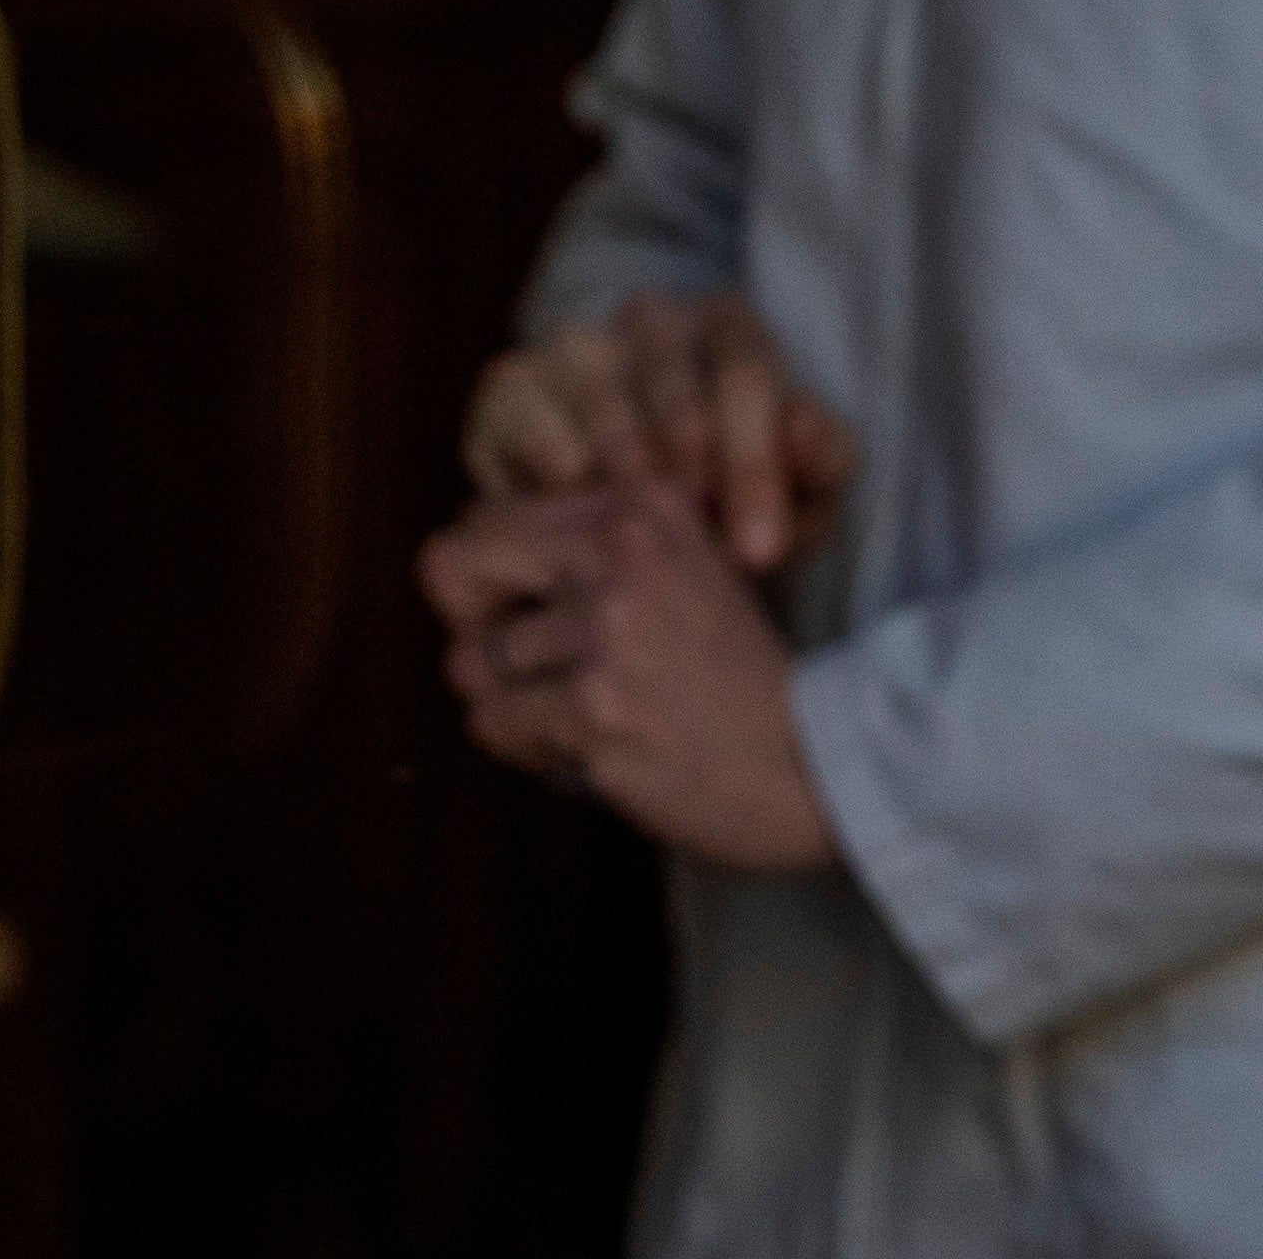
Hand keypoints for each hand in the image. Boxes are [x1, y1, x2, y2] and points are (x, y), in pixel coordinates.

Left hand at [420, 486, 841, 874]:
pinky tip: (587, 744)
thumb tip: (452, 548)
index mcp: (645, 504)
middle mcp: (624, 549)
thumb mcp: (682, 569)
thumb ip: (590, 548)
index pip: (490, 514)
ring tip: (579, 710)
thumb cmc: (733, 673)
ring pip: (469, 661)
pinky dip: (526, 744)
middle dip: (471, 623)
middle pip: (453, 564)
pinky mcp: (594, 705)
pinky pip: (492, 721)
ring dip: (512, 698)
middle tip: (520, 663)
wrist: (810, 758)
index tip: (537, 613)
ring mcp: (609, 628)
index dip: (492, 576)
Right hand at [463, 289, 854, 572]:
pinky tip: (575, 513)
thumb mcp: (802, 490)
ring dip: (622, 472)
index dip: (753, 465)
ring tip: (641, 535)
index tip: (759, 551)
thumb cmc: (735, 497)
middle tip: (696, 542)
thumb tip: (801, 431)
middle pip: (670, 376)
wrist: (634, 514)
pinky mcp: (512, 384)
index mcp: (730, 324)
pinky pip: (526, 415)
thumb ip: (822, 462)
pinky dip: (550, 466)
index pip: (747, 373)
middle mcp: (651, 318)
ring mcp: (576, 345)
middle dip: (688, 468)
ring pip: (598, 396)